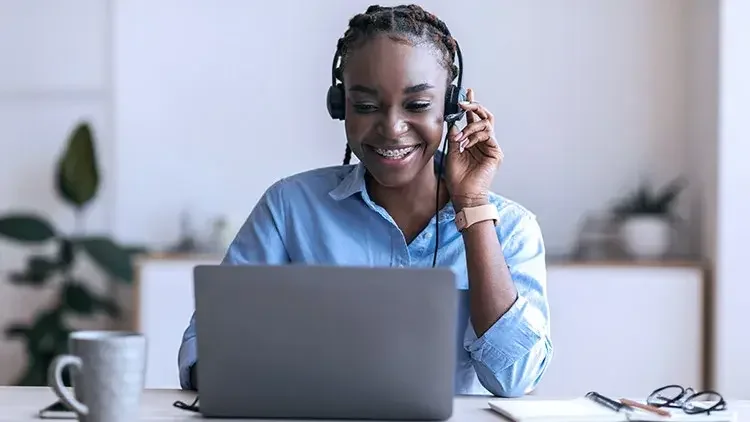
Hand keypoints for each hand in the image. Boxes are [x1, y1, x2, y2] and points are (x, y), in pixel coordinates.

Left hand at [445, 88, 503, 209]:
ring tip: (461, 139)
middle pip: (484, 117)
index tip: (467, 93)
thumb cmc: (457, 178)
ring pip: (486, 124)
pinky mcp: (496, 152)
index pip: (473, 119)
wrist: (463, 194)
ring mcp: (490, 146)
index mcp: (472, 141)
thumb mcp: (451, 152)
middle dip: (474, 107)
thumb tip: (454, 122)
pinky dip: (475, 136)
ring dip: (470, 127)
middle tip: (464, 103)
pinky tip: (467, 144)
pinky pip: (488, 135)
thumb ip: (454, 137)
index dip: (471, 106)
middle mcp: (483, 142)